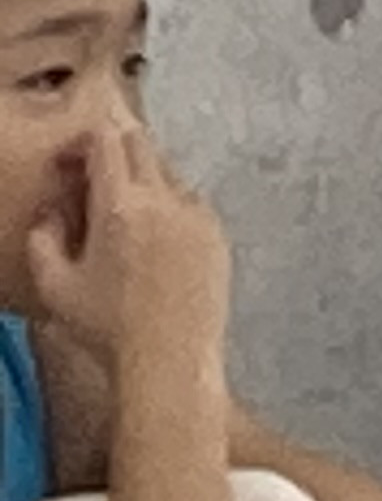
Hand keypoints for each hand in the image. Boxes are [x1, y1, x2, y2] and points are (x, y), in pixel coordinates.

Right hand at [22, 119, 229, 375]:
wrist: (170, 359)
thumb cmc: (106, 328)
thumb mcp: (54, 284)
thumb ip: (43, 237)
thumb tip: (52, 212)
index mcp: (121, 206)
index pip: (107, 141)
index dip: (83, 142)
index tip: (69, 163)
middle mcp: (166, 201)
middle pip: (142, 145)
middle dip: (112, 151)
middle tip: (91, 181)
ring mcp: (198, 217)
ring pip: (169, 173)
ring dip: (142, 180)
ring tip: (122, 218)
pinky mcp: (218, 236)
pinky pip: (191, 203)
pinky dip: (170, 206)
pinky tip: (154, 240)